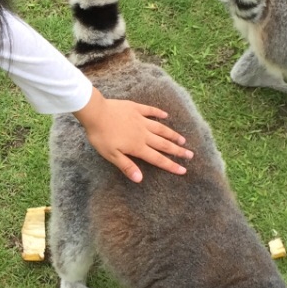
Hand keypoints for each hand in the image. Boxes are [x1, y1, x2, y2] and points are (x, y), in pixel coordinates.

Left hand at [73, 90, 193, 182]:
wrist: (96, 113)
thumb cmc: (101, 136)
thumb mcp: (111, 155)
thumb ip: (127, 166)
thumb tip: (140, 179)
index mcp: (138, 147)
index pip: (158, 158)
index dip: (171, 165)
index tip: (183, 170)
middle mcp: (143, 134)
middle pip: (164, 144)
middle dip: (178, 151)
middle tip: (190, 155)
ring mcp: (141, 120)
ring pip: (160, 128)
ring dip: (172, 134)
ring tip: (183, 139)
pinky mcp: (135, 108)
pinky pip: (150, 111)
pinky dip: (159, 113)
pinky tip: (166, 115)